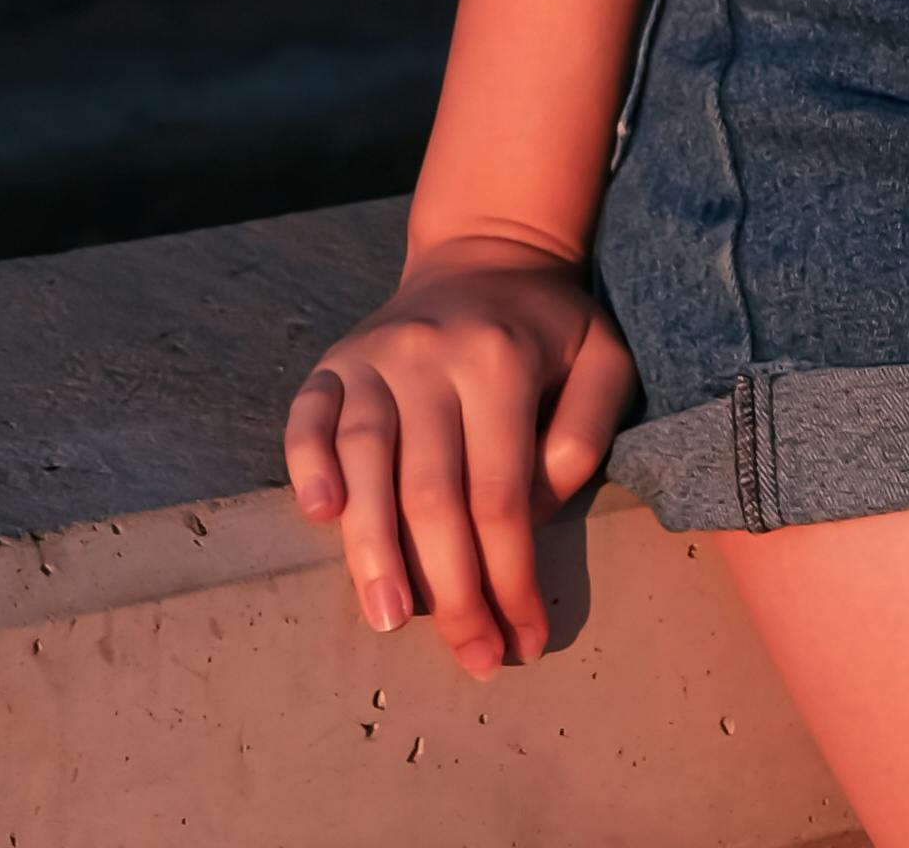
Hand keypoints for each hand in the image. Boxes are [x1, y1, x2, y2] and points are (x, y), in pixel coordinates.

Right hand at [282, 224, 637, 673]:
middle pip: (431, 492)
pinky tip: (320, 515)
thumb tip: (531, 514)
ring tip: (389, 617)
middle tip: (469, 657)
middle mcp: (431, 356)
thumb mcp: (603, 360)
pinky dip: (306, 464)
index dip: (511, 578)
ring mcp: (375, 356)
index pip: (501, 495)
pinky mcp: (335, 360)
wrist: (486, 250)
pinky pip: (308, 414)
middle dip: (451, 589)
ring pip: (364, 460)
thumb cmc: (549, 326)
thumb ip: (583, 433)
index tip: (524, 640)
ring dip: (373, 549)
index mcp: (500, 361)